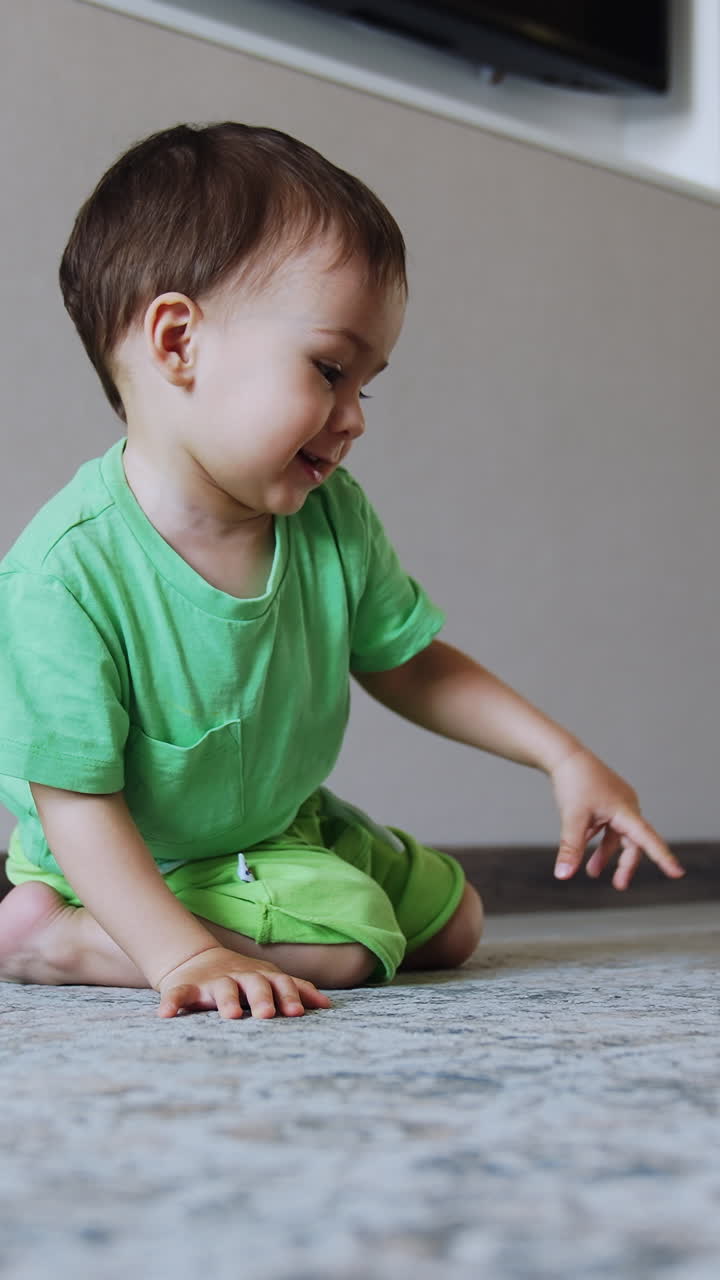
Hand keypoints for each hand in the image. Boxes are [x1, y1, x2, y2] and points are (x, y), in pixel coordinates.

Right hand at [154, 945, 332, 1019]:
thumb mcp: (268, 979)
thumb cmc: (242, 978)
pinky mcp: (185, 989)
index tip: (297, 1013)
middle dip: (262, 998)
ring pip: (221, 990)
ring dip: (226, 1001)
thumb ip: (294, 990)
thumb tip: (327, 1005)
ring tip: (231, 1015)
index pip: (280, 984)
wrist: (197, 960)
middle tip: (267, 1015)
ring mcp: (212, 983)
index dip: (288, 996)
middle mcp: (239, 977)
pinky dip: (171, 1003)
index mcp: (260, 977)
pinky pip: (176, 996)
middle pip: (254, 985)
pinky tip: (165, 1015)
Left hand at [550, 748, 685, 889]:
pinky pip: (607, 824)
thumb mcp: (573, 818)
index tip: (677, 873)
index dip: (662, 857)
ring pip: (617, 834)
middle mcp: (626, 806)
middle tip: (619, 885)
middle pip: (632, 841)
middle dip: (625, 864)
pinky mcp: (606, 800)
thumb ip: (571, 848)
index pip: (647, 839)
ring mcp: (617, 802)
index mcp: (625, 810)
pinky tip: (584, 849)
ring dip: (606, 853)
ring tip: (592, 872)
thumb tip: (564, 875)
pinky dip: (597, 838)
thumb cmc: (573, 782)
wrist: (564, 754)